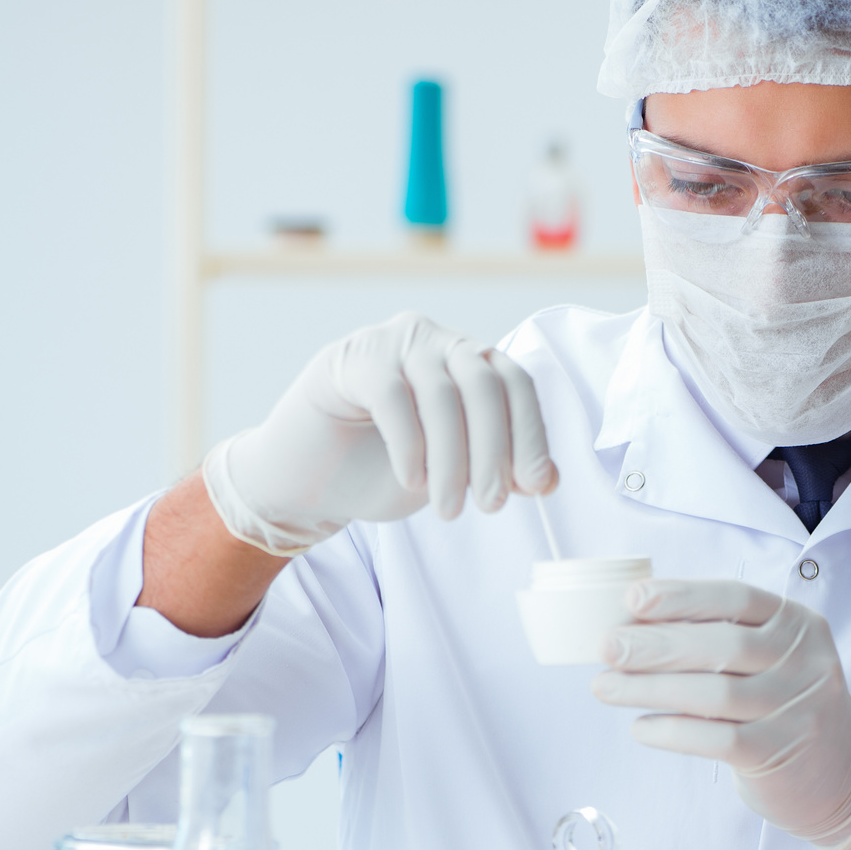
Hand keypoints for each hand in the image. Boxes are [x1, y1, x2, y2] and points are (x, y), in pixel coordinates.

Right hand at [204, 311, 557, 555]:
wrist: (304, 482)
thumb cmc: (380, 472)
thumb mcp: (451, 475)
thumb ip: (497, 468)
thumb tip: (546, 478)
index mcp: (465, 361)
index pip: (515, 384)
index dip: (530, 433)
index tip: (535, 486)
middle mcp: (433, 340)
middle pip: (483, 383)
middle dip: (494, 450)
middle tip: (490, 504)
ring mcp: (390, 342)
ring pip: (441, 395)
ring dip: (452, 460)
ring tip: (448, 508)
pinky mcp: (350, 358)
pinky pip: (394, 397)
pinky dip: (409, 445)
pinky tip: (410, 481)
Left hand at [590, 578, 850, 849]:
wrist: (845, 773)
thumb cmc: (785, 705)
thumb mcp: (773, 658)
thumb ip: (721, 637)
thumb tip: (634, 625)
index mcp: (798, 625)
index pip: (737, 598)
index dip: (682, 596)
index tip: (633, 599)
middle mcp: (804, 662)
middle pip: (722, 645)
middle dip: (656, 644)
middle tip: (606, 647)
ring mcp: (797, 709)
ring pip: (714, 694)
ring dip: (650, 689)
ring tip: (605, 688)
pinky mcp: (781, 753)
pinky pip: (717, 739)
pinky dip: (672, 732)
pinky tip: (640, 728)